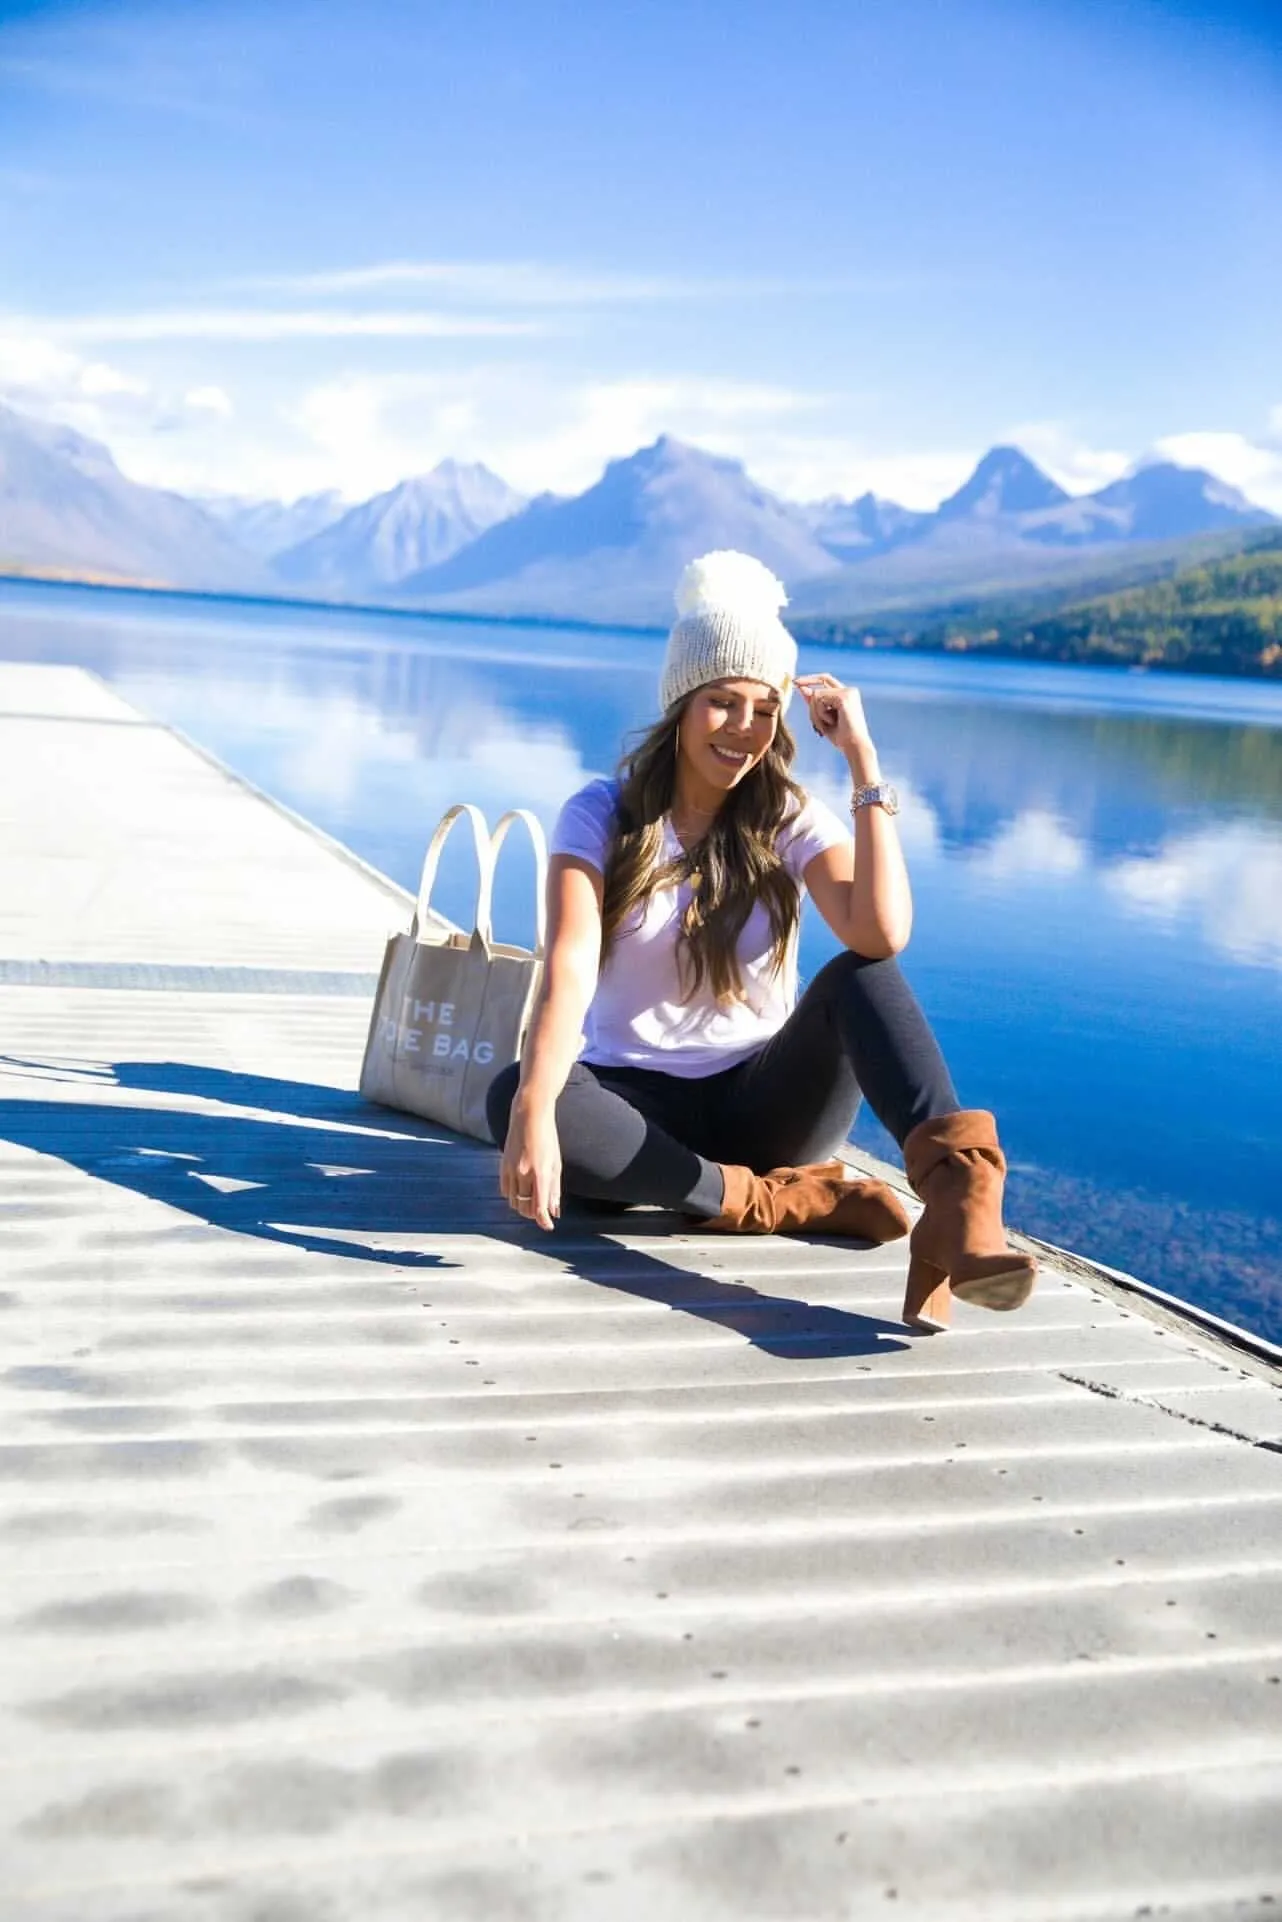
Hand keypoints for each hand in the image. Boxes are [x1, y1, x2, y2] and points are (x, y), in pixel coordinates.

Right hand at [499, 1096, 561, 1231]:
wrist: (529, 1115)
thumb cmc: (547, 1138)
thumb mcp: (556, 1163)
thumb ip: (554, 1188)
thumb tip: (554, 1211)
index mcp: (541, 1172)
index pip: (539, 1206)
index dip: (544, 1220)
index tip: (549, 1226)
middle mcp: (524, 1173)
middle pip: (525, 1207)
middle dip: (534, 1214)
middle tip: (542, 1212)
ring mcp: (511, 1170)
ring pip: (514, 1202)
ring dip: (523, 1206)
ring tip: (532, 1201)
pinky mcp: (502, 1166)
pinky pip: (506, 1191)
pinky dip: (513, 1196)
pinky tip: (521, 1191)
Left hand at [796, 673, 876, 762]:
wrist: (854, 747)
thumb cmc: (841, 737)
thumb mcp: (823, 718)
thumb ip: (814, 704)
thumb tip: (803, 688)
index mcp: (846, 695)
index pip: (826, 680)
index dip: (810, 679)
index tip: (795, 681)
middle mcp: (849, 691)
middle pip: (820, 683)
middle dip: (807, 686)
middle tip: (797, 690)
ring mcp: (847, 692)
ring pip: (817, 694)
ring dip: (815, 713)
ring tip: (827, 725)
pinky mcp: (843, 697)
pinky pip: (820, 700)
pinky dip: (820, 714)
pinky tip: (831, 723)